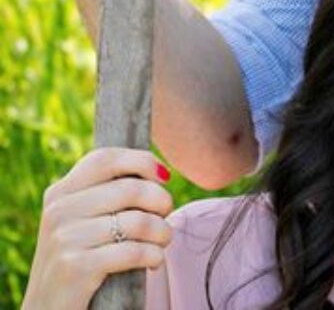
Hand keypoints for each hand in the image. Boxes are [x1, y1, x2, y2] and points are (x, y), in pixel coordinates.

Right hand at [21, 148, 173, 309]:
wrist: (49, 309)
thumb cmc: (79, 258)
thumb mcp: (81, 221)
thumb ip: (107, 194)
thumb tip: (160, 173)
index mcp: (60, 193)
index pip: (106, 158)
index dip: (142, 161)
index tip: (164, 177)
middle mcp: (59, 211)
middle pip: (131, 188)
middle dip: (161, 201)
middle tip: (166, 216)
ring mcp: (65, 238)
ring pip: (138, 221)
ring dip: (163, 232)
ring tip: (162, 241)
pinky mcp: (77, 266)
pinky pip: (134, 251)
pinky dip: (154, 256)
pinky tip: (154, 261)